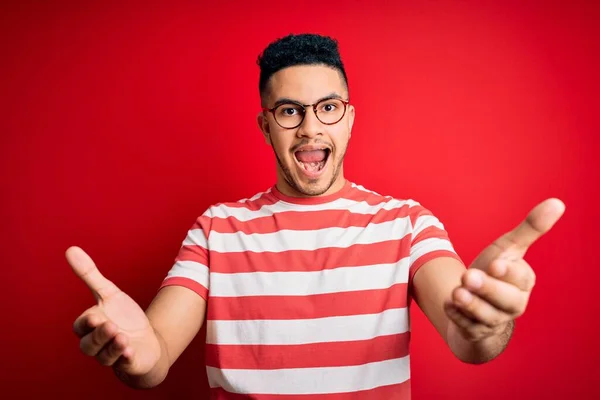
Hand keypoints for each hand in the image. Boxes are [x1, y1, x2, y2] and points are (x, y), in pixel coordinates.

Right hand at [67, 246, 160, 375]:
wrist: (146, 341)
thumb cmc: (123, 317)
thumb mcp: (109, 293)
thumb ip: (90, 275)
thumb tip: (70, 249)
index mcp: (91, 327)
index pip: (80, 327)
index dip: (86, 322)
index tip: (96, 315)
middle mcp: (98, 344)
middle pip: (89, 344)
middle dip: (99, 335)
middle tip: (110, 326)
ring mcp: (112, 355)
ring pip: (105, 356)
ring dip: (113, 347)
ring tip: (123, 337)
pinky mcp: (128, 363)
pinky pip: (123, 364)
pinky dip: (125, 358)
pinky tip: (131, 350)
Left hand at [444, 198, 565, 340]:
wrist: (478, 300)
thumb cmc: (496, 269)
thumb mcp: (508, 247)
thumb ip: (530, 228)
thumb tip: (557, 203)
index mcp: (523, 282)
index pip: (519, 278)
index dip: (507, 272)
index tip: (495, 264)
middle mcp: (513, 304)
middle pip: (505, 300)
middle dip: (487, 289)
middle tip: (468, 277)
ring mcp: (494, 320)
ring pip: (485, 316)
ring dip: (469, 304)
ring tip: (456, 293)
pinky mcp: (475, 332)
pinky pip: (466, 326)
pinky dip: (456, 316)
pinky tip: (447, 305)